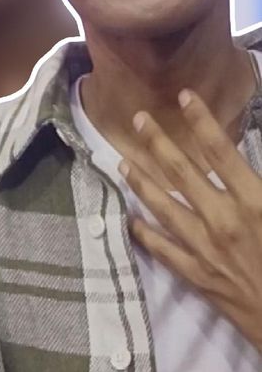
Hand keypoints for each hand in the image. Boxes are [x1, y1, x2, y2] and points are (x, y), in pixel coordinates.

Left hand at [117, 88, 261, 350]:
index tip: (183, 95)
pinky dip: (144, 233)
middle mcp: (223, 220)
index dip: (200, 120)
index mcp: (253, 201)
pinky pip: (163, 250)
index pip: (220, 150)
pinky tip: (129, 220)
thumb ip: (259, 184)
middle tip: (137, 119)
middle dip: (157, 142)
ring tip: (123, 162)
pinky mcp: (198, 276)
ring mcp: (206, 249)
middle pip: (182, 172)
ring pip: (164, 207)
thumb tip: (242, 161)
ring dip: (141, 182)